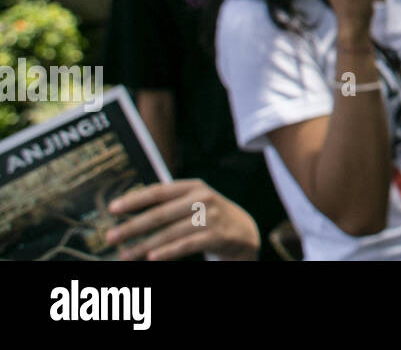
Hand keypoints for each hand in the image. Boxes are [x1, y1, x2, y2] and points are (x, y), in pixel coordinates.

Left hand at [106, 180, 259, 260]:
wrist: (244, 231)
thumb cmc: (209, 217)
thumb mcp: (193, 203)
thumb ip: (169, 204)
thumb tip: (129, 213)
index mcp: (193, 187)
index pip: (158, 191)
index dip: (134, 200)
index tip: (112, 209)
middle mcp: (202, 198)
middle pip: (160, 214)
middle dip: (132, 227)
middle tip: (110, 237)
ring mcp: (211, 217)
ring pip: (169, 233)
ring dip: (144, 246)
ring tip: (125, 255)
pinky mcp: (217, 235)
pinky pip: (186, 245)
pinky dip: (167, 252)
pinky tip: (151, 258)